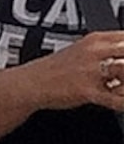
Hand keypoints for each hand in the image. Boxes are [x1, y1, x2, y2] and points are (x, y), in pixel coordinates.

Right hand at [9, 29, 123, 115]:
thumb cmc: (54, 70)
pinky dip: (123, 103)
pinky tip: (122, 103)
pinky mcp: (87, 91)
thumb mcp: (83, 50)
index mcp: (96, 40)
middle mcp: (95, 53)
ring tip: (119, 88)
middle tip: (122, 76)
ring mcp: (90, 72)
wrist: (29, 84)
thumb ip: (109, 51)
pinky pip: (116, 100)